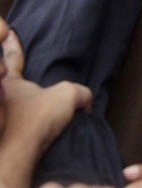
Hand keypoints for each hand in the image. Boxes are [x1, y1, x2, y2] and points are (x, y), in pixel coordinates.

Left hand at [0, 21, 92, 187]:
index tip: (10, 32)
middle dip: (6, 74)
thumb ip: (81, 91)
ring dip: (11, 102)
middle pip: (3, 80)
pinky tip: (27, 129)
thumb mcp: (67, 95)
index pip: (12, 58)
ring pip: (5, 103)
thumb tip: (86, 101)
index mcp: (9, 83)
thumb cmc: (35, 119)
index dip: (13, 44)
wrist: (15, 156)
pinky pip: (7, 124)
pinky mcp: (1, 138)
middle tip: (10, 70)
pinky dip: (14, 123)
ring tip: (23, 102)